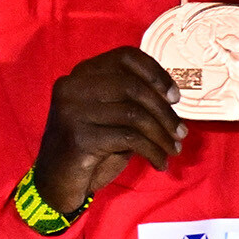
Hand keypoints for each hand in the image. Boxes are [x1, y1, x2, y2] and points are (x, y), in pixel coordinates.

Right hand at [32, 47, 187, 214]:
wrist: (57, 181)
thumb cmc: (91, 147)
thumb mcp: (112, 116)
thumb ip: (132, 100)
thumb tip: (171, 96)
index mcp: (82, 74)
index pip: (125, 57)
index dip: (156, 73)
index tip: (175, 97)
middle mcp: (73, 86)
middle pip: (132, 86)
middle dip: (164, 112)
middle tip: (181, 132)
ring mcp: (72, 111)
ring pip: (134, 114)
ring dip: (162, 134)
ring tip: (174, 149)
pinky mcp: (78, 137)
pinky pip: (129, 139)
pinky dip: (152, 151)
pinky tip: (159, 162)